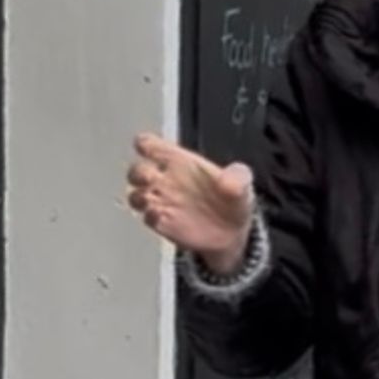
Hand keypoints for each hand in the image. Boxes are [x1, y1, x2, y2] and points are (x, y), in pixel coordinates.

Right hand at [127, 133, 253, 273]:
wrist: (233, 234)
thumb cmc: (233, 201)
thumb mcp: (243, 182)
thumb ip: (237, 177)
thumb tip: (227, 182)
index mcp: (180, 161)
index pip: (153, 146)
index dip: (145, 144)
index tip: (146, 146)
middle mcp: (167, 180)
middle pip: (137, 170)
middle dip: (137, 172)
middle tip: (149, 176)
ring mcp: (163, 203)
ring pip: (135, 195)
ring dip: (138, 196)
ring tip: (150, 198)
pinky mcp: (163, 224)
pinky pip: (147, 218)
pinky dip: (150, 216)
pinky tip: (160, 216)